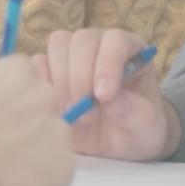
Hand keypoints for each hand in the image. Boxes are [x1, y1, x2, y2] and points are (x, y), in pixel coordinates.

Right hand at [33, 28, 178, 161]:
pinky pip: (37, 63)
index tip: (104, 96)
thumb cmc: (139, 128)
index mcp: (130, 50)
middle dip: (81, 78)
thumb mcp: (147, 126)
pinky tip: (55, 108)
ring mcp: (73, 55)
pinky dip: (42, 85)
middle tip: (88, 114)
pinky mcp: (50, 71)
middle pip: (82, 40)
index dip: (107, 64)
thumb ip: (135, 112)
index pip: (116, 40)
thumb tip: (112, 102)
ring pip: (58, 45)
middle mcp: (100, 46)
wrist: (118, 145)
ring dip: (62, 82)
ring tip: (74, 114)